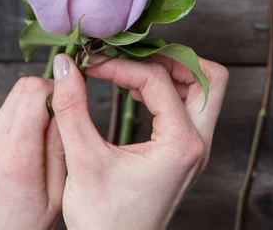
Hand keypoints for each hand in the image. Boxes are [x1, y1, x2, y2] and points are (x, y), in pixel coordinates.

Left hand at [0, 76, 65, 229]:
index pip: (34, 90)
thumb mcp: (56, 196)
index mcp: (17, 155)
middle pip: (20, 88)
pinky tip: (19, 152)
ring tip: (38, 140)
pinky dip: (12, 125)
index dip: (55, 89)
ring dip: (27, 109)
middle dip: (43, 94)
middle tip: (55, 118)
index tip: (66, 103)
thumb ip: (60, 148)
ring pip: (8, 102)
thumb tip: (63, 109)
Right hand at [51, 53, 228, 229]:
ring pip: (203, 90)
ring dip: (169, 73)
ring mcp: (193, 149)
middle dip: (169, 59)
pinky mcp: (183, 154)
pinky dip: (165, 91)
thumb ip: (71, 108)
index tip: (90, 65)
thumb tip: (64, 65)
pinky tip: (135, 94)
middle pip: (208, 78)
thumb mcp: (82, 160)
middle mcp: (197, 144)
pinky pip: (188, 107)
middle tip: (130, 59)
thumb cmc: (102, 220)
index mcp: (180, 144)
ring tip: (130, 72)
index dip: (121, 65)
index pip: (157, 79)